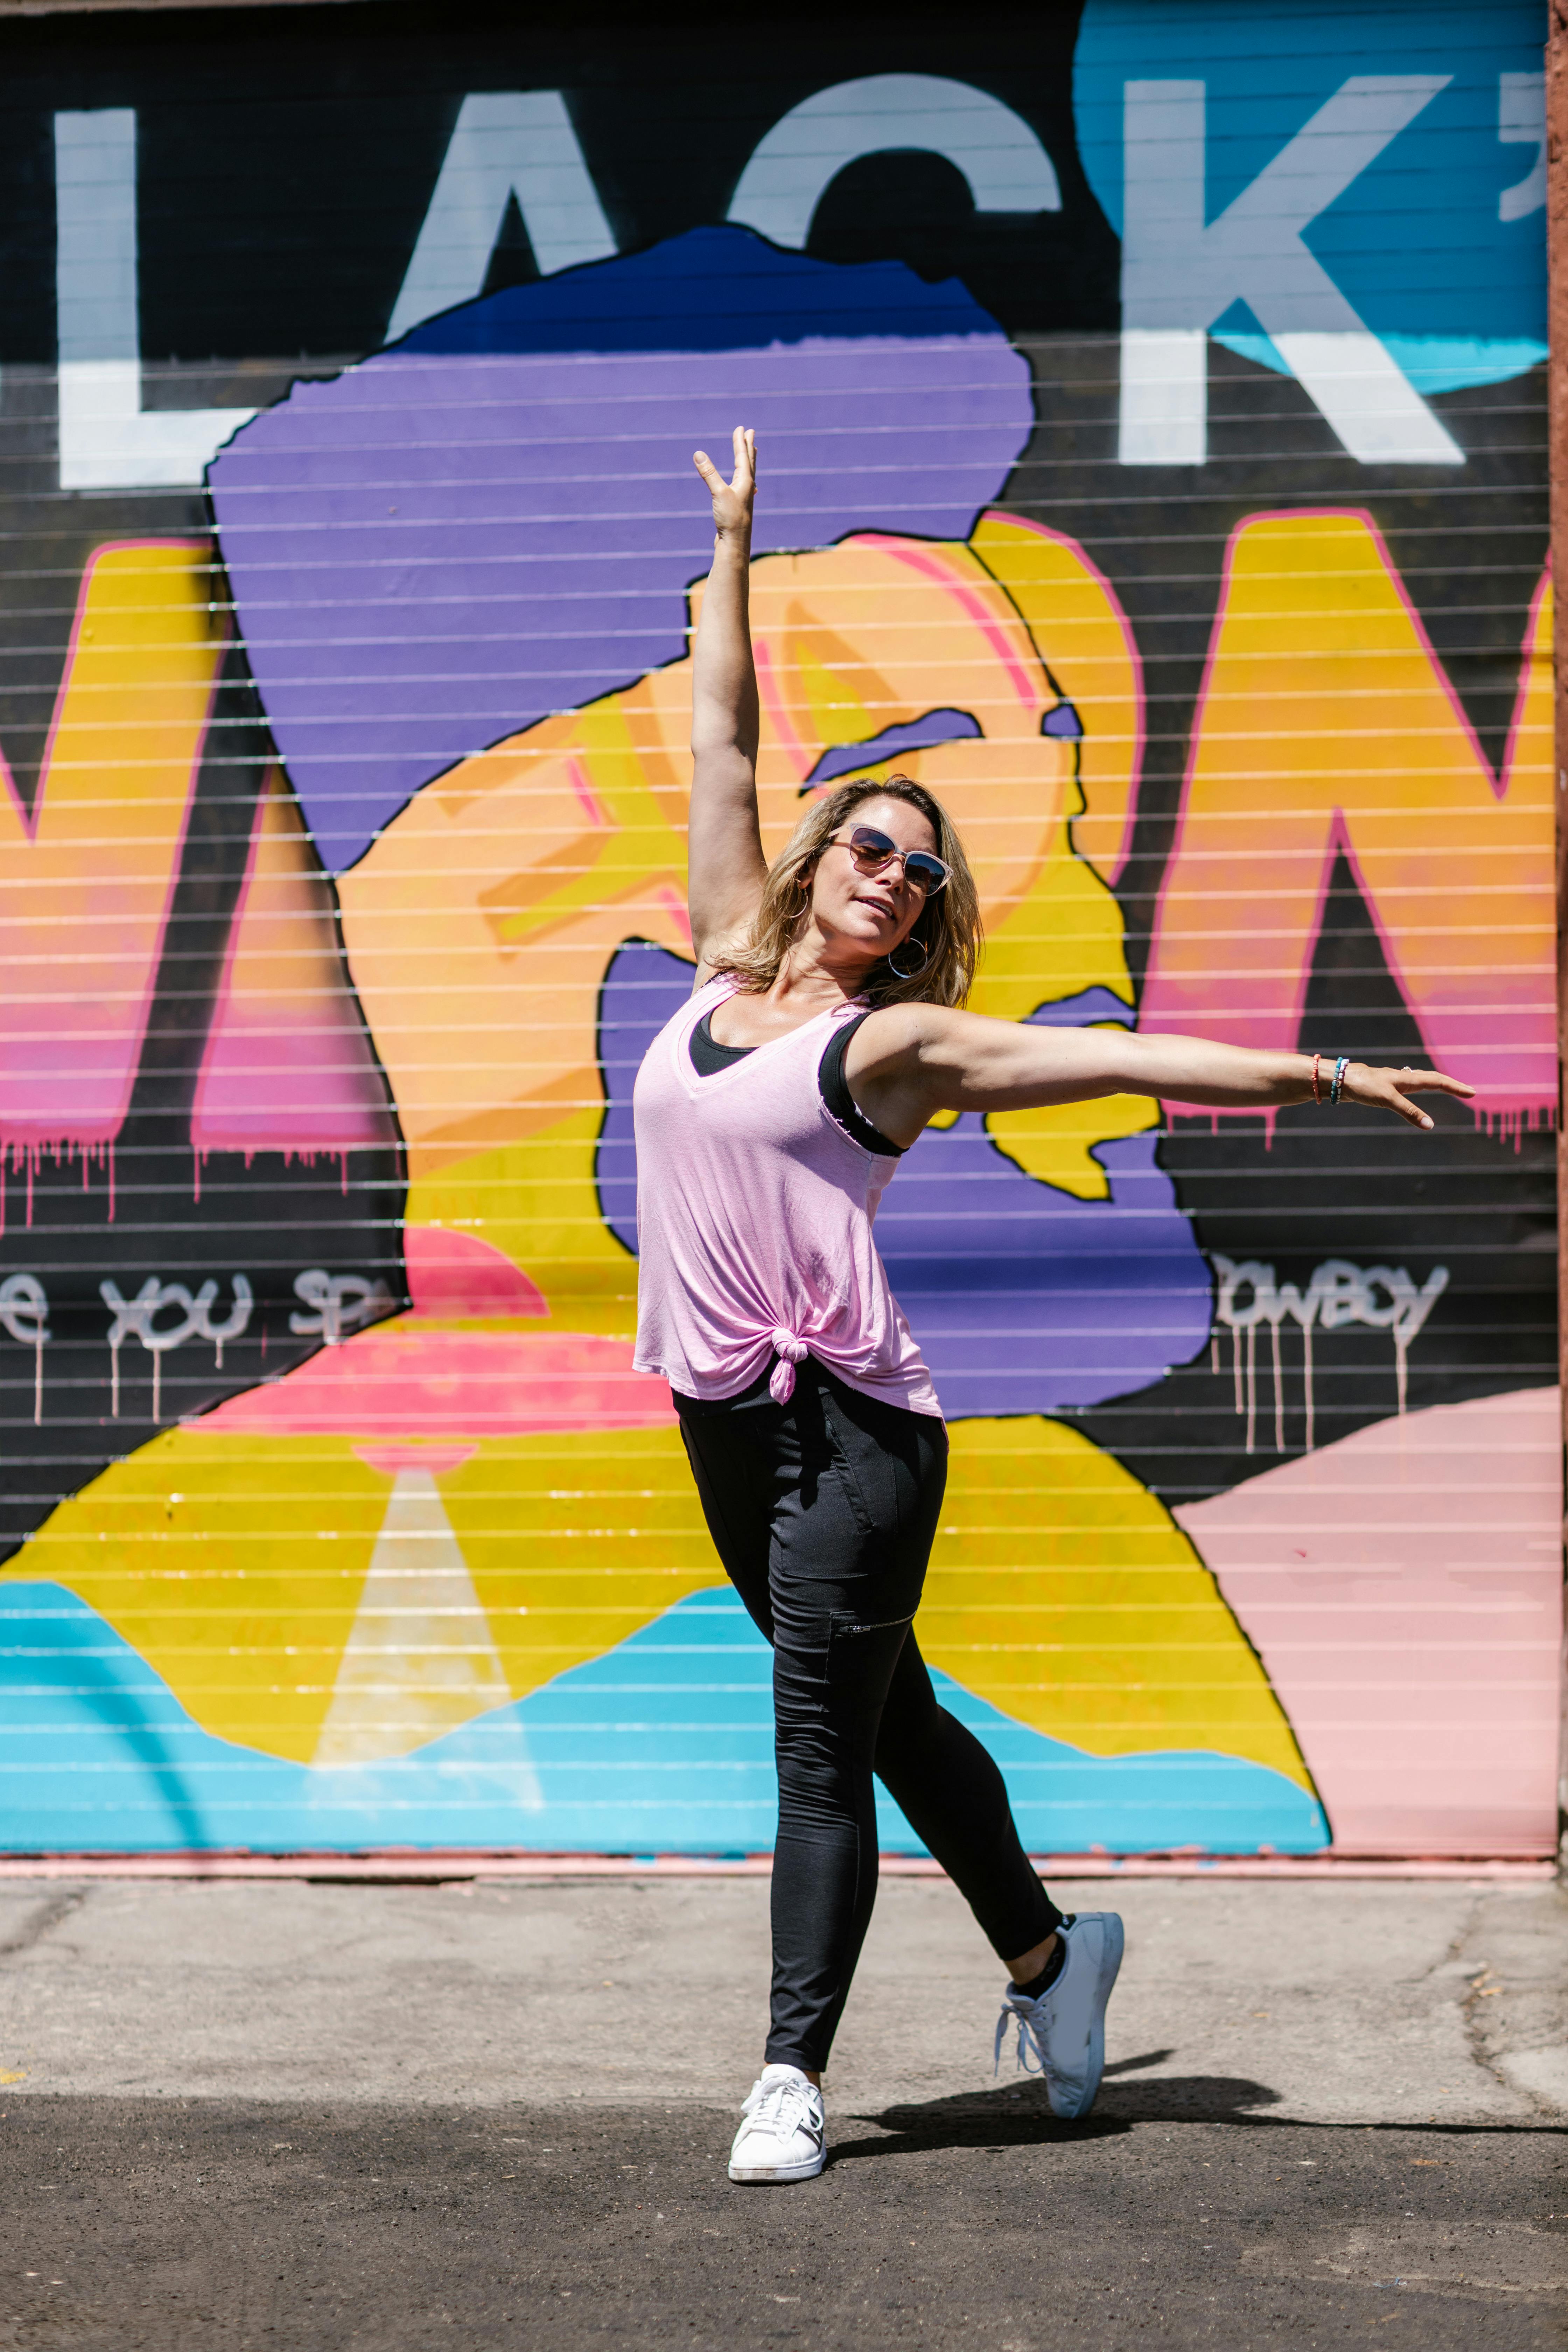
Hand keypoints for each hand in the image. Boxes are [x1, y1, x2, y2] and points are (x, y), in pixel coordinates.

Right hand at [693, 426, 755, 541]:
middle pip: (749, 462)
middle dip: (748, 447)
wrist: (734, 545)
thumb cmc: (730, 520)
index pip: (743, 456)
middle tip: (750, 433)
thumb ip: (709, 473)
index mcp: (745, 482)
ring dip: (748, 461)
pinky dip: (743, 478)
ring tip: (751, 453)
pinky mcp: (738, 507)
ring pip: (747, 474)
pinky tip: (748, 485)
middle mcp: (747, 488)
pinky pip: (743, 486)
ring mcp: (744, 498)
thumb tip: (698, 454)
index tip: (742, 428)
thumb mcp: (718, 493)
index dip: (740, 441)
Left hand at [1337, 1061, 1475, 1129]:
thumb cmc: (1364, 1087)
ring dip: (1439, 1083)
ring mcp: (1396, 1081)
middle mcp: (1405, 1077)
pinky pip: (1412, 1085)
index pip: (1438, 1081)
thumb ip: (1409, 1112)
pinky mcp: (1387, 1086)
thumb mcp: (1388, 1100)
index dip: (1456, 1087)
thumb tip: (1430, 1125)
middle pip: (1434, 1078)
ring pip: (1423, 1080)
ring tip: (1451, 1087)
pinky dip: (1422, 1086)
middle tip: (1469, 1091)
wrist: (1342, 1080)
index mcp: (1408, 1079)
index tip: (1472, 1093)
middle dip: (1452, 1085)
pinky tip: (1417, 1089)